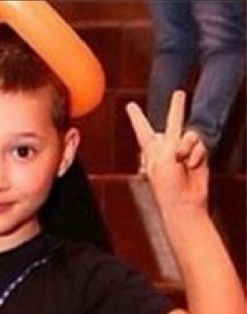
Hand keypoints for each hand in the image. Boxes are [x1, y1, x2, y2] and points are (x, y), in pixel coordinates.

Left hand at [127, 91, 208, 213]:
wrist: (184, 202)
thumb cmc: (166, 185)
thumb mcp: (163, 159)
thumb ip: (170, 142)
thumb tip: (182, 135)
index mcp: (150, 150)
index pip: (142, 130)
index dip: (137, 117)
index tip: (130, 106)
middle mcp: (166, 149)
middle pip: (172, 124)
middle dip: (176, 110)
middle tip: (179, 94)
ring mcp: (183, 152)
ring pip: (189, 135)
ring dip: (186, 146)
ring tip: (182, 162)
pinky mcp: (197, 157)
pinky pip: (200, 146)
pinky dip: (196, 155)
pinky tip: (191, 167)